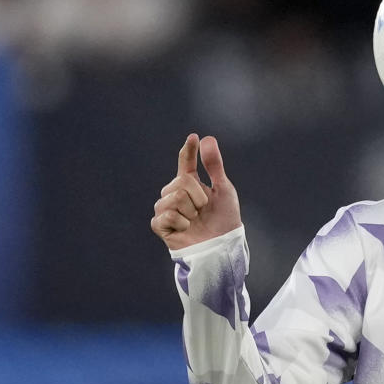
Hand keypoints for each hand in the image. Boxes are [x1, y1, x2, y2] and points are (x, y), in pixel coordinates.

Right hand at [150, 134, 242, 250]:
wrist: (223, 245)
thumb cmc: (224, 220)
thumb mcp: (224, 189)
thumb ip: (214, 165)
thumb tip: (207, 138)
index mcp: (190, 185)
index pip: (184, 163)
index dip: (188, 151)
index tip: (193, 137)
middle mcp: (174, 194)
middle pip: (181, 181)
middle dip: (199, 195)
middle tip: (204, 209)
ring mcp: (165, 209)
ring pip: (174, 196)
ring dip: (192, 210)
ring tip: (195, 220)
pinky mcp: (159, 225)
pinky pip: (167, 215)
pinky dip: (182, 222)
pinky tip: (186, 229)